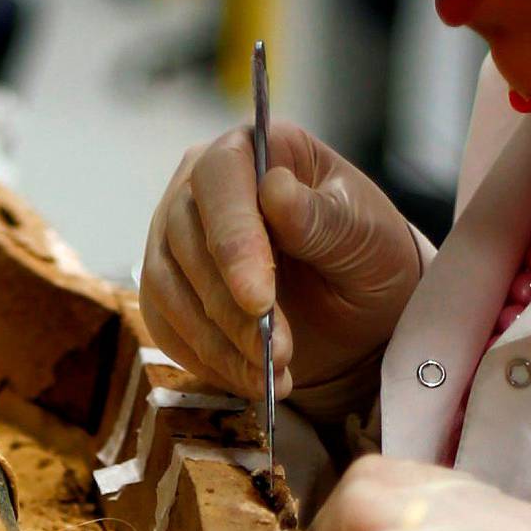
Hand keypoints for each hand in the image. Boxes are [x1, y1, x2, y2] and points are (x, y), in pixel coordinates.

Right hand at [139, 121, 421, 417]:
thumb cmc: (367, 257)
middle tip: (278, 352)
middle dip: (229, 305)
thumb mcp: (366, 236)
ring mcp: (176, 238)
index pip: (220, 177)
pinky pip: (164, 323)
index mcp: (255, 151)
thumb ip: (322, 217)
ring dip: (217, 340)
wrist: (359, 312)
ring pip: (166, 284)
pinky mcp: (168, 289)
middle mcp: (202, 188)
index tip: (257, 297)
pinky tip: (249, 378)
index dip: (232, 238)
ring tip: (271, 374)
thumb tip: (274, 190)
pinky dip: (204, 358)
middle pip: (185, 236)